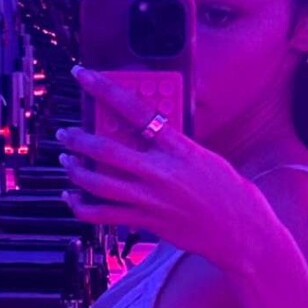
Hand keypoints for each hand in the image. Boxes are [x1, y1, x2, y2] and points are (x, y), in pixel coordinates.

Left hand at [55, 65, 277, 273]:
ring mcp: (151, 200)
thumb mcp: (203, 156)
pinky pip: (102, 214)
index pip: (136, 110)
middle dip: (78, 139)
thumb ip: (171, 145)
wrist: (241, 231)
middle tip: (66, 133)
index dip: (105, 90)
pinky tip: (72, 197)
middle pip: (106, 150)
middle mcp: (161, 172)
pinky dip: (80, 206)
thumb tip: (142, 133)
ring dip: (75, 170)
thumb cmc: (228, 191)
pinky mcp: (146, 222)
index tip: (84, 76)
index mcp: (179, 148)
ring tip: (66, 161)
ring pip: (97, 183)